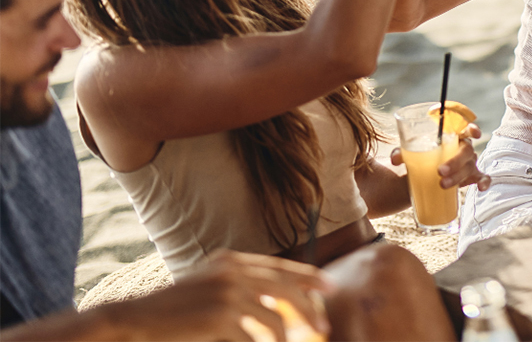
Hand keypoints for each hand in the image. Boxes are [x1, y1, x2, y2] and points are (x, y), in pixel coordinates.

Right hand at [109, 250, 332, 340]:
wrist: (137, 320)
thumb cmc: (175, 310)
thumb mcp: (210, 286)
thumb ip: (241, 286)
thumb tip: (278, 301)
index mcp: (232, 261)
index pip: (281, 267)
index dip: (308, 278)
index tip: (330, 288)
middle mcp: (233, 272)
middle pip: (285, 289)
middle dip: (309, 308)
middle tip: (325, 325)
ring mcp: (226, 295)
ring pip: (272, 321)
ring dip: (283, 340)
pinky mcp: (219, 319)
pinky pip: (252, 340)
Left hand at [390, 123, 490, 192]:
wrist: (422, 175)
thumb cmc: (420, 157)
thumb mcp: (410, 153)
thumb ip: (401, 152)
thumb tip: (396, 159)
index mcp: (451, 136)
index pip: (464, 127)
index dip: (471, 129)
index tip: (472, 133)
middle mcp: (463, 148)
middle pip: (466, 150)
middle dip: (455, 161)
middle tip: (439, 171)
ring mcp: (468, 163)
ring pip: (469, 167)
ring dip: (458, 176)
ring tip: (442, 184)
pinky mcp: (470, 177)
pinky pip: (481, 177)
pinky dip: (484, 182)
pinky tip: (481, 188)